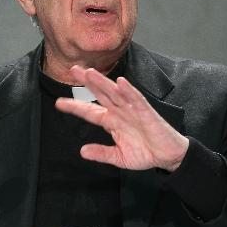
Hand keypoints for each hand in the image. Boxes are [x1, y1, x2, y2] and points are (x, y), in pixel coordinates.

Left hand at [55, 65, 188, 171]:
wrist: (167, 157)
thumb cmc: (146, 153)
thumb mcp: (119, 157)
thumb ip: (102, 153)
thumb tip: (82, 151)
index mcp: (112, 121)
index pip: (90, 111)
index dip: (75, 107)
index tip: (59, 103)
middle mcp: (120, 112)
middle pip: (101, 94)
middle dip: (88, 82)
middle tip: (73, 70)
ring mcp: (133, 110)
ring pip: (115, 93)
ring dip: (103, 82)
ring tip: (90, 73)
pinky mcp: (147, 113)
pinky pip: (136, 100)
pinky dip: (129, 91)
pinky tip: (120, 82)